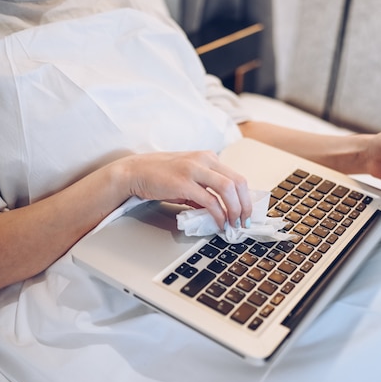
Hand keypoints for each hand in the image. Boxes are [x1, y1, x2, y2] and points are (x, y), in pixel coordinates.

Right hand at [119, 150, 251, 228]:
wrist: (134, 172)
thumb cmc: (159, 175)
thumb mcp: (188, 178)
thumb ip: (205, 190)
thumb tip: (219, 209)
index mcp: (208, 157)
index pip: (237, 177)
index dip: (245, 197)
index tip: (246, 213)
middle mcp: (204, 160)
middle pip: (237, 182)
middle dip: (244, 205)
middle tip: (243, 222)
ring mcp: (194, 170)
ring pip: (227, 189)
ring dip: (234, 210)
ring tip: (233, 224)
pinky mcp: (183, 183)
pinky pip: (209, 201)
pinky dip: (218, 214)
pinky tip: (218, 223)